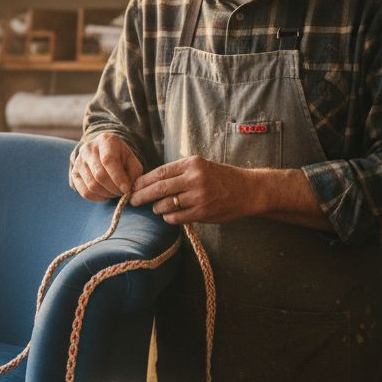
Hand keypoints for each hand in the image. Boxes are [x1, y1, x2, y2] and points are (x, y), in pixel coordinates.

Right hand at [70, 132, 142, 200]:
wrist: (103, 152)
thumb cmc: (120, 157)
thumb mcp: (131, 159)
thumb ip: (134, 172)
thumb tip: (130, 188)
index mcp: (105, 141)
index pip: (108, 160)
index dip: (118, 177)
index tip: (127, 189)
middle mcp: (88, 149)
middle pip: (99, 175)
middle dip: (114, 188)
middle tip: (123, 193)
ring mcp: (79, 161)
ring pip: (92, 185)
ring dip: (107, 194)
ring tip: (115, 193)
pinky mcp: (74, 174)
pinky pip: (85, 192)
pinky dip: (97, 198)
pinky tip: (105, 195)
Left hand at [129, 155, 267, 224]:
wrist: (248, 190)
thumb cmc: (222, 178)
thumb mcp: (201, 167)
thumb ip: (180, 173)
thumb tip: (152, 182)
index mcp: (192, 164)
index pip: (160, 172)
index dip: (143, 181)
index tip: (133, 186)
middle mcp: (194, 178)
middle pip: (159, 188)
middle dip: (142, 195)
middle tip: (133, 201)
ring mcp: (198, 196)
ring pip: (166, 204)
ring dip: (157, 208)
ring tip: (156, 208)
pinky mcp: (203, 212)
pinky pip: (177, 217)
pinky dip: (169, 218)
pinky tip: (169, 216)